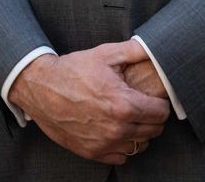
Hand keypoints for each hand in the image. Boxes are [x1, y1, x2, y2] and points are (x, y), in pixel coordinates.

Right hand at [9, 40, 169, 164]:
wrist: (42, 88)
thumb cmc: (74, 70)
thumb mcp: (105, 54)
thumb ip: (134, 50)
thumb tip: (154, 48)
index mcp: (123, 104)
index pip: (161, 113)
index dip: (161, 103)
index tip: (155, 97)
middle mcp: (116, 128)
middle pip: (154, 131)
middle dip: (153, 117)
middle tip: (145, 105)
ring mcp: (104, 143)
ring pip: (139, 146)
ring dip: (140, 132)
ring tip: (132, 117)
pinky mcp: (92, 152)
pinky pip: (121, 157)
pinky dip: (124, 146)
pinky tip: (118, 129)